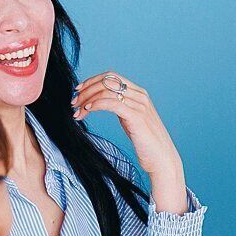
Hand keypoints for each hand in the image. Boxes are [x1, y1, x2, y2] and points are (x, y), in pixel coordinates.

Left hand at [72, 72, 187, 212]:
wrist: (161, 159)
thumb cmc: (146, 143)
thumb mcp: (131, 120)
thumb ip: (120, 107)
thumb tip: (99, 102)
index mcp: (139, 93)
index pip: (112, 76)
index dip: (92, 80)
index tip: (79, 91)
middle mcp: (140, 96)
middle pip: (107, 81)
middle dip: (87, 89)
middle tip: (73, 102)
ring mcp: (140, 105)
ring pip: (107, 91)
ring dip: (88, 98)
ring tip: (77, 111)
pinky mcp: (137, 117)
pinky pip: (112, 103)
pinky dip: (97, 104)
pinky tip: (88, 110)